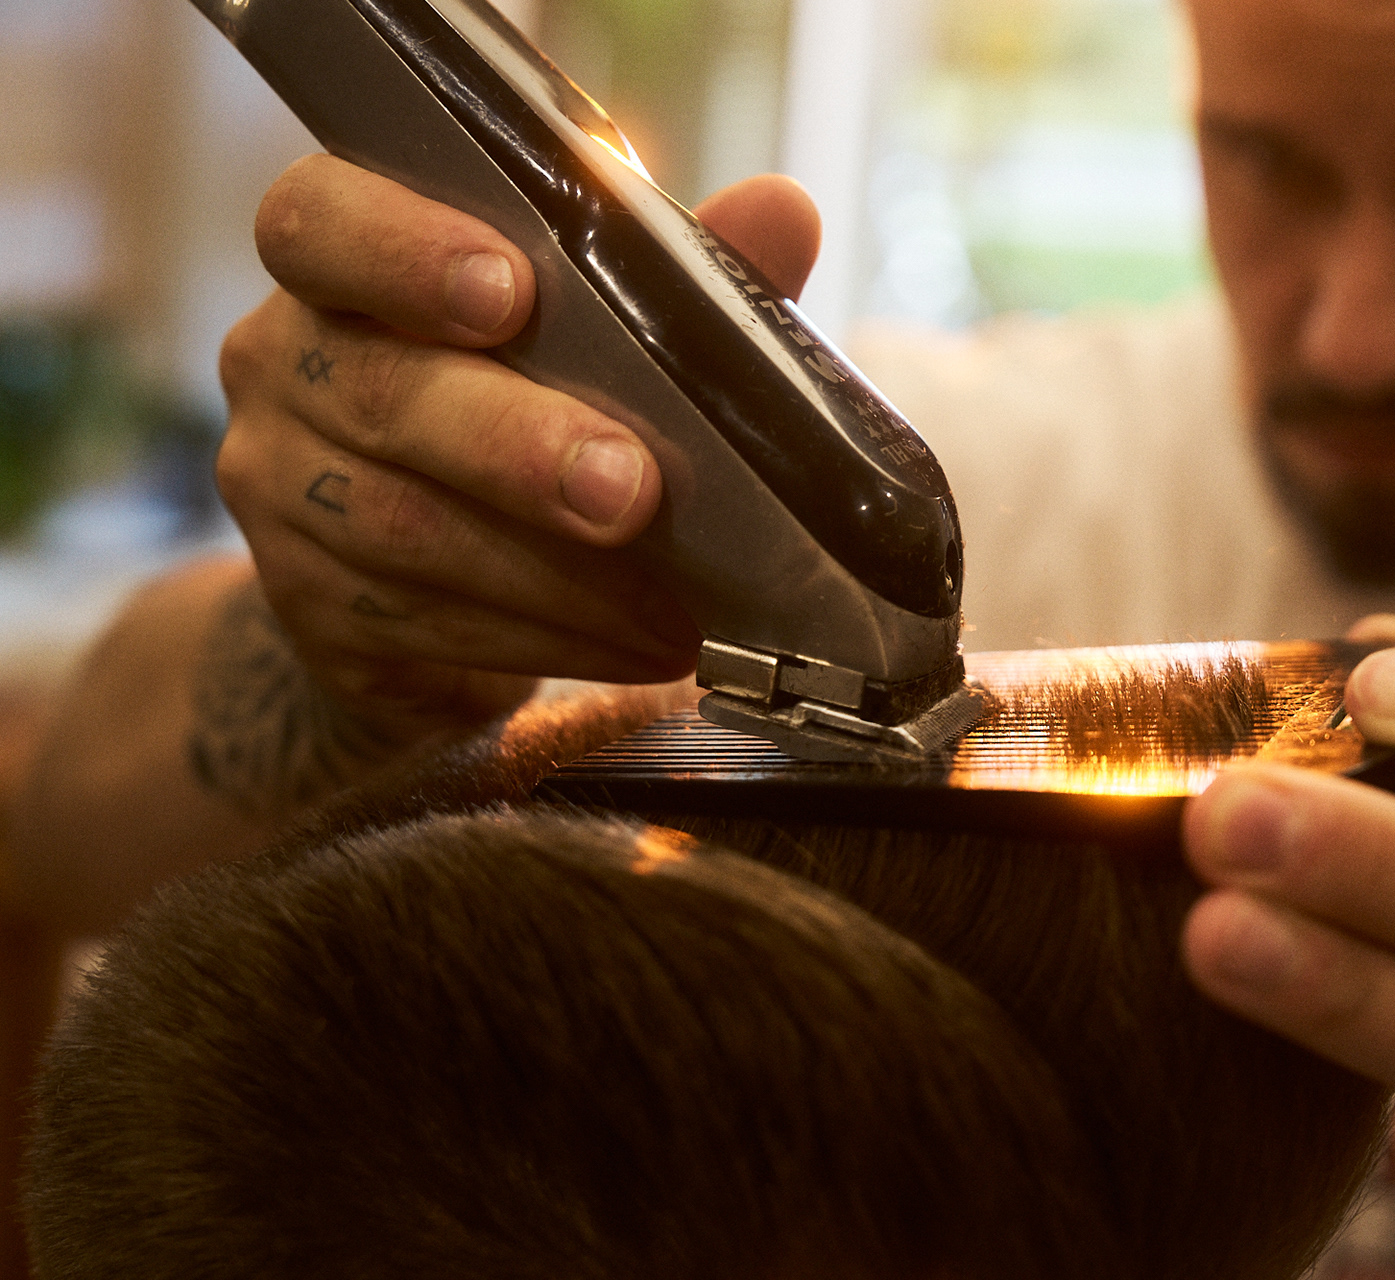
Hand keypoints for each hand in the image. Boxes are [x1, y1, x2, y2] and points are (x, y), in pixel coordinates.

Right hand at [216, 155, 822, 746]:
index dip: (407, 252)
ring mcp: (276, 487)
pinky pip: (420, 625)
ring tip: (673, 598)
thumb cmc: (531, 404)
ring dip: (558, 572)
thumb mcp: (604, 326)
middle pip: (385, 392)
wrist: (442, 577)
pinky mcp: (306, 604)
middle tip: (633, 489)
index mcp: (341, 258)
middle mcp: (282, 361)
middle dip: (520, 446)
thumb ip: (678, 269)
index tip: (512, 293)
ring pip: (404, 528)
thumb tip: (783, 213)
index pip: (322, 221)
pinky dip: (551, 637)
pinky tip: (638, 643)